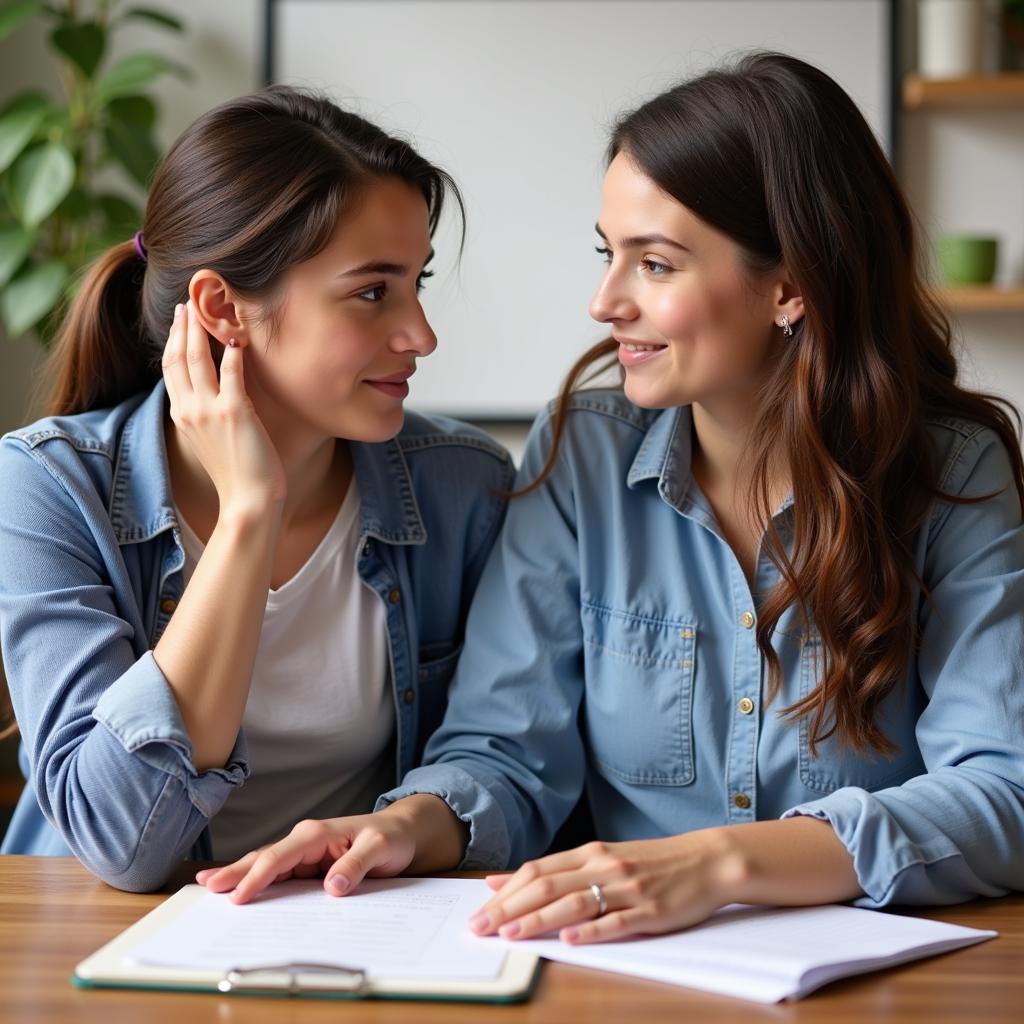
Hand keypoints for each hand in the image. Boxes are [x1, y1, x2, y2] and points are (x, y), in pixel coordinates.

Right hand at [162, 300, 285, 516]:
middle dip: (181, 329)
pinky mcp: (235, 412)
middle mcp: (189, 410)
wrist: (247, 500)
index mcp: (182, 416)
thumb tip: (216, 394)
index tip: (180, 322)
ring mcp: (210, 410)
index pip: (171, 370)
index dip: (174, 342)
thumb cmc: (237, 474)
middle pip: (178, 359)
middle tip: (185, 306)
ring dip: (200, 331)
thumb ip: (207, 415)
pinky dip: (233, 353)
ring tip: (204, 311)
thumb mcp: (212, 440)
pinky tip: (238, 338)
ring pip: (198, 359)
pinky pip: (231, 372)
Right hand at [195, 812, 417, 903]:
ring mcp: (304, 853)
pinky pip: (278, 874)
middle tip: (206, 887)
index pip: (280, 856)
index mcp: (317, 833)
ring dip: (240, 875)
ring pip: (267, 865)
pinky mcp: (308, 865)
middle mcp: (305, 840)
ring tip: (209, 885)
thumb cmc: (390, 838)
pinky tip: (238, 888)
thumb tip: (332, 887)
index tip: (237, 896)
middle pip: (264, 858)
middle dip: (235, 872)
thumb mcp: (380, 848)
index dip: (258, 876)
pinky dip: (257, 880)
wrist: (401, 833)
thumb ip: (356, 865)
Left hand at [468, 831, 744, 944]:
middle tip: (480, 928)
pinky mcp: (650, 911)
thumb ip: (557, 871)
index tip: (478, 912)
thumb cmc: (650, 864)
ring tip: (511, 935)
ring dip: (538, 919)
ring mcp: (627, 888)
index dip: (505, 892)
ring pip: (574, 902)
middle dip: (509, 908)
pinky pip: (615, 921)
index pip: (537, 871)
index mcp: (590, 853)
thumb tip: (503, 881)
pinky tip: (569, 939)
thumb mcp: (603, 859)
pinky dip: (590, 931)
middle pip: (547, 885)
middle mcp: (604, 866)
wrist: (706, 861)